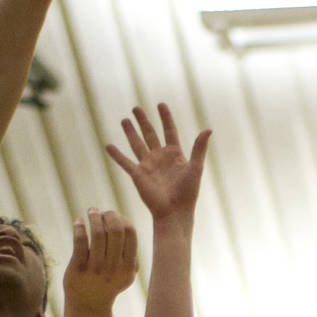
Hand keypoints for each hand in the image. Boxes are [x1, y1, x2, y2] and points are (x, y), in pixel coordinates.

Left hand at [64, 208, 139, 311]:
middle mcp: (114, 267)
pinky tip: (78, 222)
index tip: (114, 216)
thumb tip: (124, 222)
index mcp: (128, 266)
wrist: (88, 307)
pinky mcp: (78, 268)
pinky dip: (79, 227)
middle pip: (115, 230)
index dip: (122, 219)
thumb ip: (131, 253)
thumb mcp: (125, 273)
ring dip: (94, 217)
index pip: (130, 233)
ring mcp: (96, 268)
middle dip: (109, 215)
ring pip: (98, 233)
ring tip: (91, 211)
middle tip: (102, 212)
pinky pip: (80, 241)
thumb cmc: (108, 284)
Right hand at [106, 103, 209, 222]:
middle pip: (150, 134)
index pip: (169, 131)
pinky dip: (116, 155)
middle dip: (143, 121)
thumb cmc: (188, 193)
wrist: (174, 212)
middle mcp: (160, 157)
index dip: (165, 118)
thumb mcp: (195, 168)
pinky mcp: (137, 175)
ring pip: (137, 144)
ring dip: (130, 132)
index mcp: (175, 154)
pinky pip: (125, 162)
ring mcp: (148, 166)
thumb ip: (199, 148)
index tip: (160, 104)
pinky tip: (108, 146)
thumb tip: (208, 129)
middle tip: (136, 108)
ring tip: (124, 120)